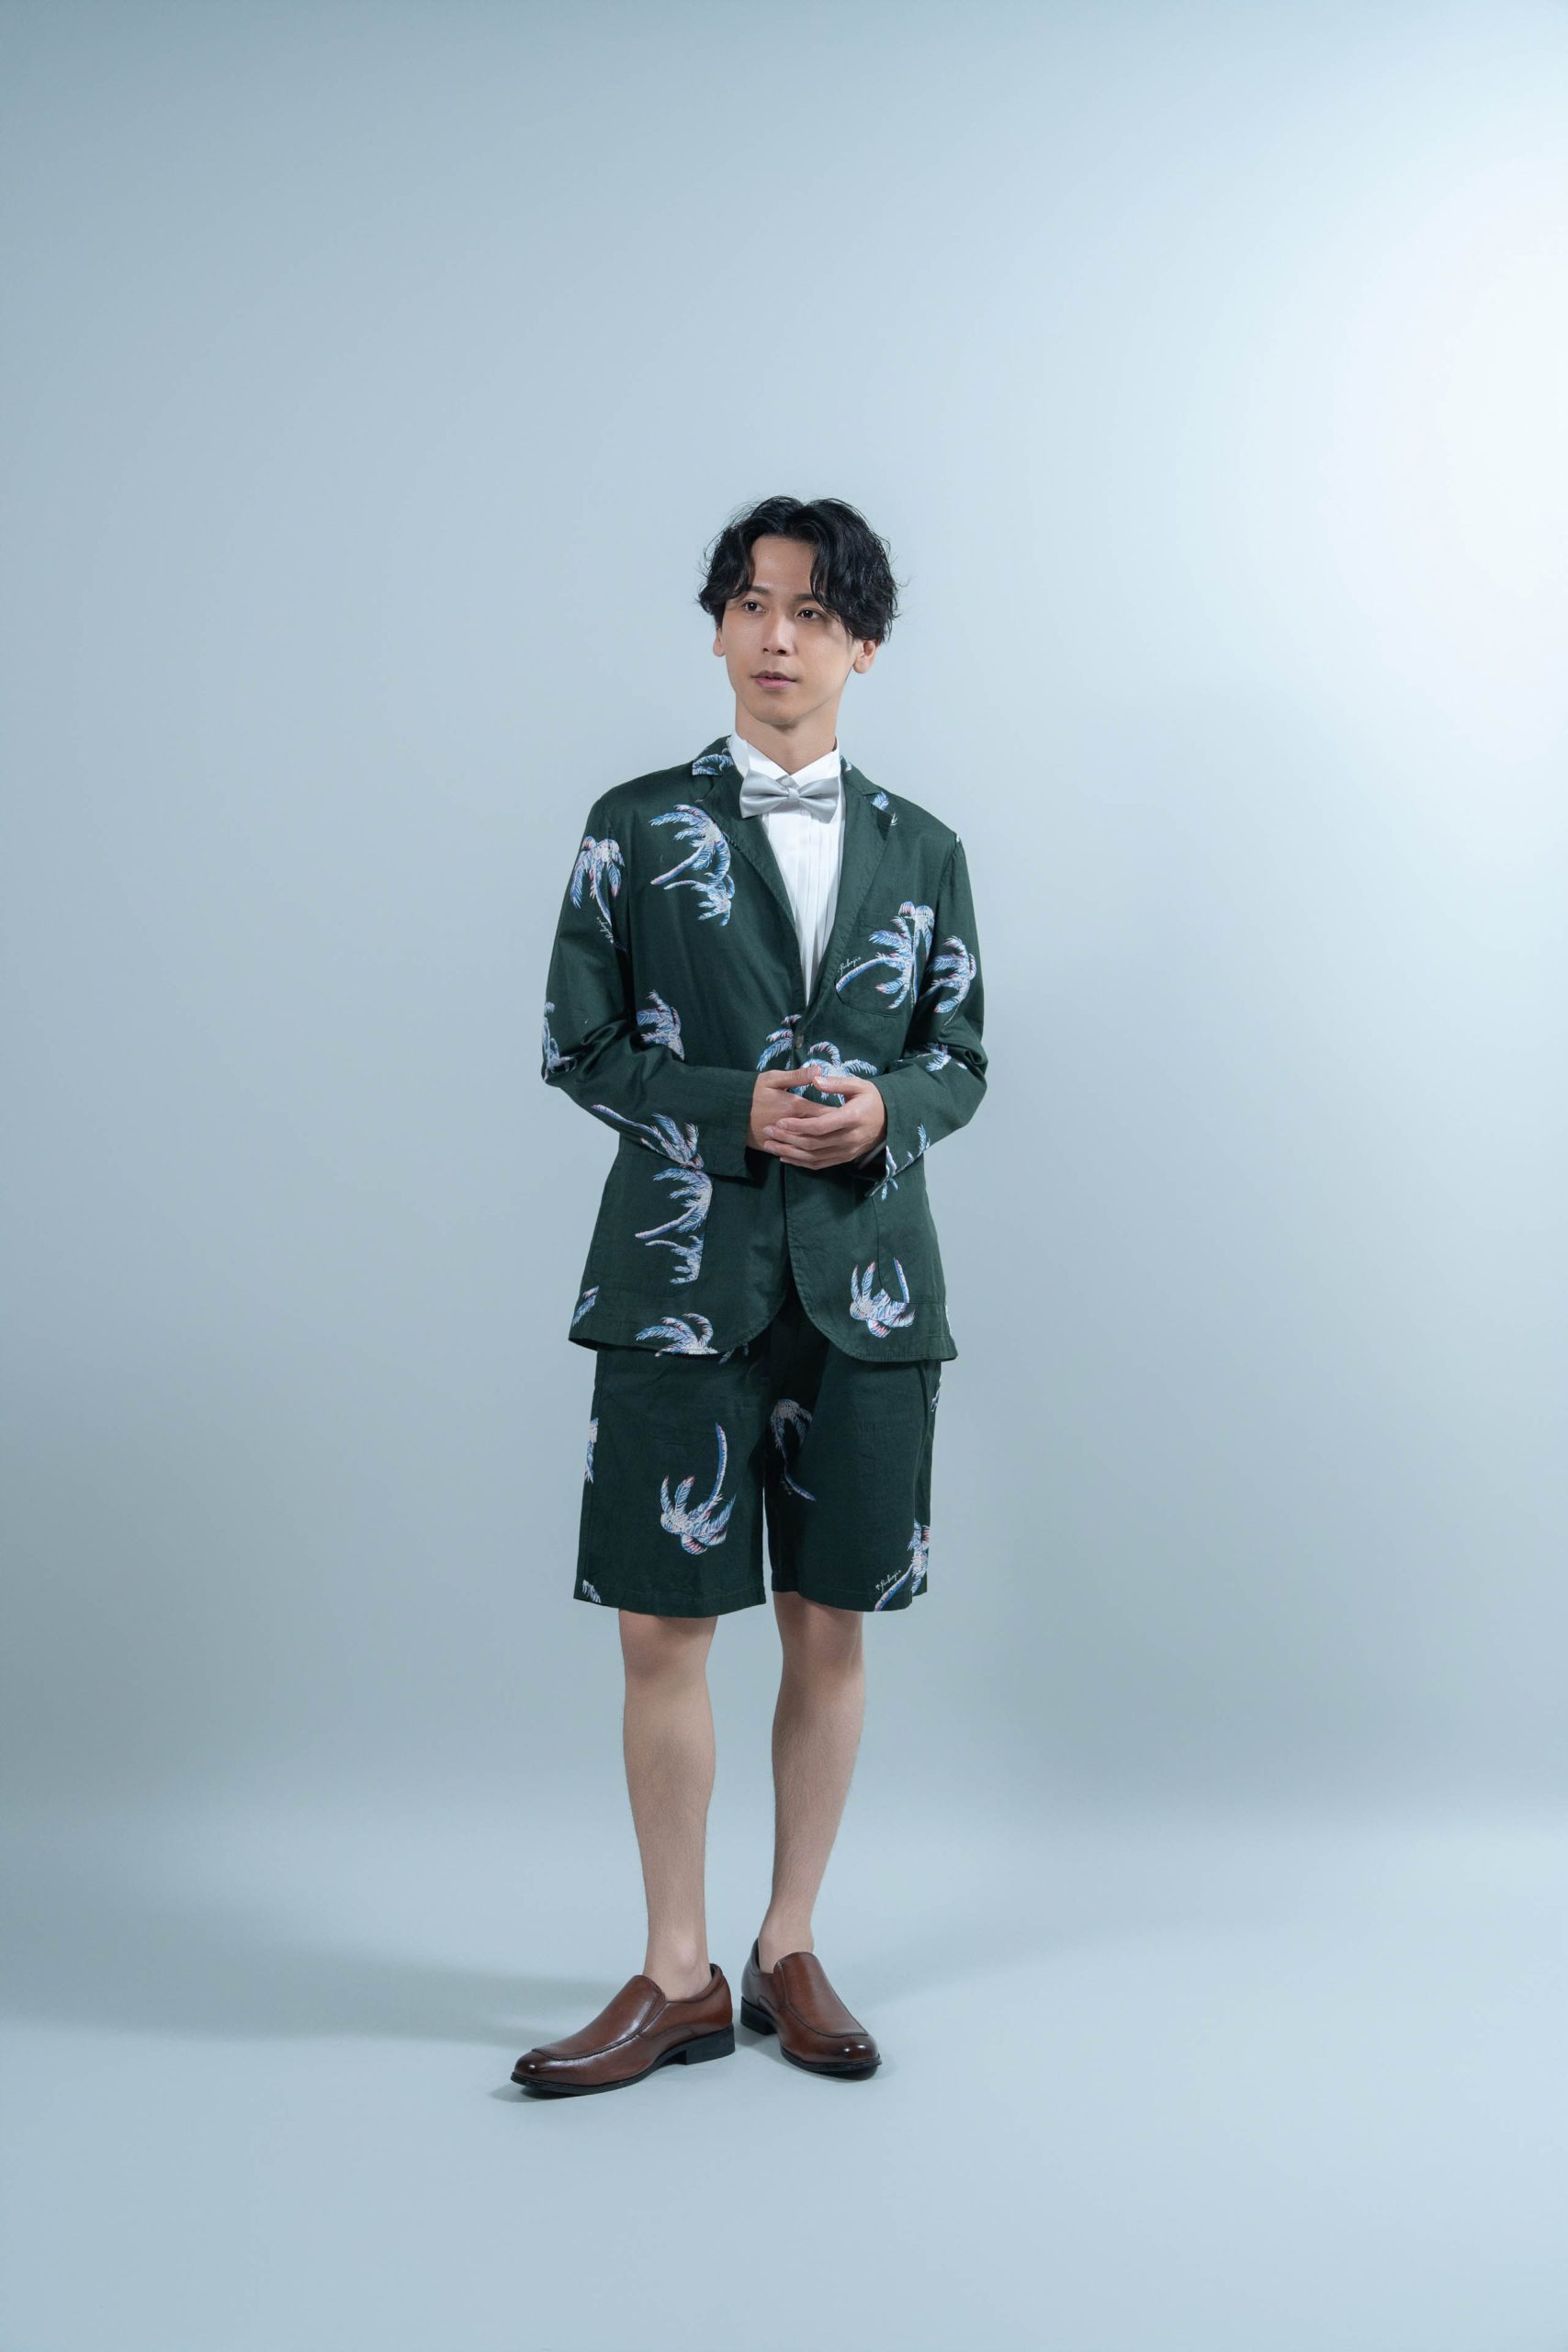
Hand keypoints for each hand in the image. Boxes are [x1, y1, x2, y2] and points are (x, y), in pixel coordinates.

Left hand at [749, 1062, 887, 1168]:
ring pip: (813, 1157)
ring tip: (769, 1146)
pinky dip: (800, 1163)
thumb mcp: (858, 1085)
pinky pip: (819, 1164)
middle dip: (787, 1139)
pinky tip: (785, 1157)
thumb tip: (815, 1079)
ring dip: (789, 1153)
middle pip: (813, 1144)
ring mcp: (847, 1152)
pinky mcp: (844, 1158)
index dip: (798, 1126)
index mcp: (851, 1118)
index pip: (820, 1126)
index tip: (779, 1121)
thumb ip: (836, 1083)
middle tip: (767, 1132)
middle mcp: (849, 1139)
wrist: (891, 1120)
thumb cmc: (872, 1099)